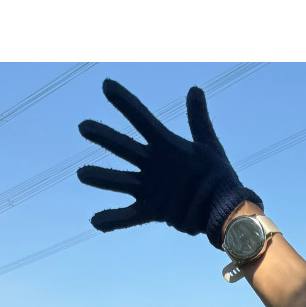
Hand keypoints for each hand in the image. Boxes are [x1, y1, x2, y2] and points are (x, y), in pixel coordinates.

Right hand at [76, 79, 261, 248]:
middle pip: (125, 148)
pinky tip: (95, 222)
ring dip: (102, 178)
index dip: (126, 103)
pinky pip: (130, 216)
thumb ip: (198, 118)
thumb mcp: (208, 144)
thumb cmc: (216, 176)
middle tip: (83, 126)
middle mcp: (153, 165)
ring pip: (121, 181)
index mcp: (165, 146)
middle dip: (104, 137)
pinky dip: (113, 220)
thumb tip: (195, 89)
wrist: (223, 208)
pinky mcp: (153, 211)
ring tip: (82, 174)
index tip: (106, 84)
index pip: (142, 120)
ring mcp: (151, 188)